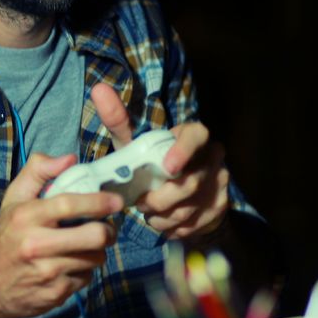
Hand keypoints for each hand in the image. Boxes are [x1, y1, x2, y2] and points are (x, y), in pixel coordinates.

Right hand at [0, 153, 122, 317]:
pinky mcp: (54, 294)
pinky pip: (86, 279)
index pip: (70, 204)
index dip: (99, 202)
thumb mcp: (12, 200)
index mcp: (26, 217)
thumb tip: (69, 159)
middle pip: (93, 236)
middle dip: (108, 231)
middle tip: (105, 229)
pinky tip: (68, 267)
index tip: (116, 201)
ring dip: (95, 252)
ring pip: (94, 258)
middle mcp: (35, 245)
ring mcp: (46, 272)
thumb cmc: (4, 238)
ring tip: (81, 248)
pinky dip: (83, 271)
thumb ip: (38, 172)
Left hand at [90, 83, 229, 238]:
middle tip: (140, 203)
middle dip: (159, 199)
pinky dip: (172, 228)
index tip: (167, 168)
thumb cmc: (150, 162)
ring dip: (163, 217)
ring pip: (191, 208)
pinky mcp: (219, 207)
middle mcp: (212, 157)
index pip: (198, 135)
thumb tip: (98, 89)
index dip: (185, 151)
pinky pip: (194, 224)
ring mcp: (220, 183)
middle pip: (190, 182)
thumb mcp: (132, 143)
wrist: (178, 194)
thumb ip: (117, 120)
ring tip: (148, 213)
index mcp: (193, 135)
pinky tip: (162, 222)